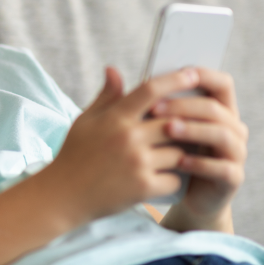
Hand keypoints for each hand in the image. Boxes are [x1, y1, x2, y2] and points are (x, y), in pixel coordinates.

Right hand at [42, 66, 202, 222]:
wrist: (63, 195)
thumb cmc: (74, 154)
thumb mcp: (85, 121)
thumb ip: (106, 96)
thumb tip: (114, 69)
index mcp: (115, 117)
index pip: (151, 90)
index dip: (174, 79)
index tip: (192, 74)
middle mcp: (128, 137)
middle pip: (173, 121)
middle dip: (188, 122)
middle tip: (200, 122)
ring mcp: (137, 163)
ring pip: (179, 152)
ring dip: (183, 154)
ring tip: (184, 154)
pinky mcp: (143, 188)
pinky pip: (175, 179)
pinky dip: (175, 179)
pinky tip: (170, 177)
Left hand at [151, 68, 247, 231]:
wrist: (173, 193)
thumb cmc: (161, 151)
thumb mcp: (151, 123)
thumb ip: (137, 97)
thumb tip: (109, 69)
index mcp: (218, 109)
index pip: (222, 83)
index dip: (204, 75)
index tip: (180, 72)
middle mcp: (233, 127)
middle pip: (216, 108)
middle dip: (185, 105)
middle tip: (155, 108)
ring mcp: (236, 153)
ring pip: (222, 135)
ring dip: (194, 130)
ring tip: (168, 130)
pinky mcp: (233, 178)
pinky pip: (223, 168)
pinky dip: (201, 163)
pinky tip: (180, 161)